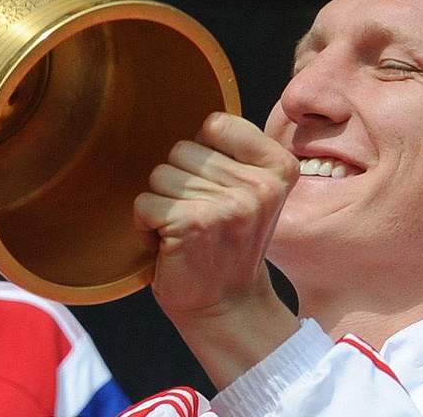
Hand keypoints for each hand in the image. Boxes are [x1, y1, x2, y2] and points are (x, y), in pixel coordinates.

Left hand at [133, 112, 300, 386]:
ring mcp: (226, 205)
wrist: (228, 307)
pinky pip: (144, 202)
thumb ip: (234, 153)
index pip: (216, 123)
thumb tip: (189, 115)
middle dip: (180, 182)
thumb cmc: (230, 244)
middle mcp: (258, 186)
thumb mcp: (253, 192)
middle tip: (201, 218)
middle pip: (182, 149)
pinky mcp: (191, 223)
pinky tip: (170, 245)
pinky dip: (146, 225)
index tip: (218, 188)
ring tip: (186, 232)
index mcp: (279, 168)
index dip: (203, 153)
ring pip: (160, 175)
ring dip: (162, 204)